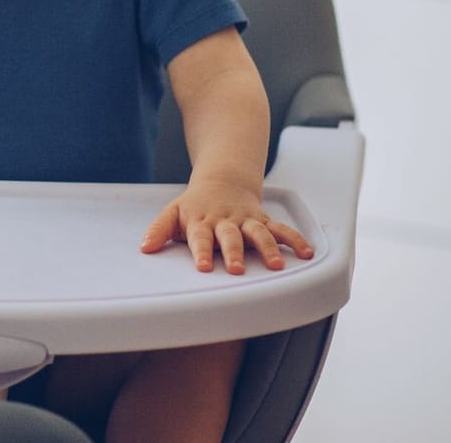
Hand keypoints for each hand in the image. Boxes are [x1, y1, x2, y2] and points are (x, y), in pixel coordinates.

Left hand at [140, 175, 314, 273]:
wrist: (222, 180)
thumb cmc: (194, 204)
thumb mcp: (172, 213)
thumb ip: (159, 230)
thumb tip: (144, 248)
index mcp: (201, 221)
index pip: (200, 237)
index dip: (201, 251)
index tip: (203, 266)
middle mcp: (225, 221)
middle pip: (230, 237)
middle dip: (233, 252)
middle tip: (236, 269)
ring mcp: (246, 220)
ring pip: (259, 233)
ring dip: (268, 248)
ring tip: (276, 265)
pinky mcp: (263, 220)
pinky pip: (281, 229)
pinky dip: (294, 239)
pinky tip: (306, 253)